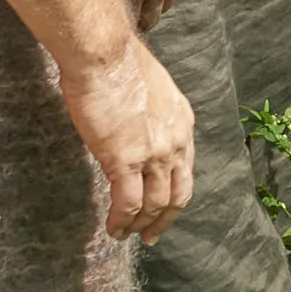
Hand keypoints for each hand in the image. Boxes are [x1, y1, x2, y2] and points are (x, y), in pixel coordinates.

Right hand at [56, 38, 194, 243]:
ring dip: (141, 225)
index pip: (185, 168)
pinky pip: (128, 203)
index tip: (164, 206)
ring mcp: (154, 154)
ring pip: (155, 203)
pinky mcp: (126, 160)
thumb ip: (149, 115)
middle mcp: (176, 142)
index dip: (175, 192)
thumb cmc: (118, 64)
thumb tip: (134, 128)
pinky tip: (113, 230)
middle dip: (165, 218)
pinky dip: (122, 221)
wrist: (105, 56)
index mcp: (183, 123)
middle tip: (151, 235)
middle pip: (178, 193)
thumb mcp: (150, 91)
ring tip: (127, 236)